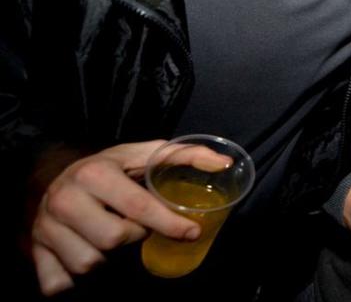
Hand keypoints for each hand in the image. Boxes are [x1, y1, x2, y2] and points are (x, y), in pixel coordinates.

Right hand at [30, 141, 205, 295]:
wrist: (48, 177)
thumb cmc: (106, 169)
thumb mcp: (140, 154)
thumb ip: (183, 155)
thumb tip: (225, 163)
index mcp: (94, 175)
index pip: (138, 207)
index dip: (168, 223)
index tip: (191, 231)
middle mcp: (66, 201)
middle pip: (114, 240)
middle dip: (133, 237)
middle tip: (133, 227)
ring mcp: (46, 229)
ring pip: (89, 264)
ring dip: (107, 259)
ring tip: (108, 237)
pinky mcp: (34, 253)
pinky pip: (58, 284)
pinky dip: (74, 281)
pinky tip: (83, 257)